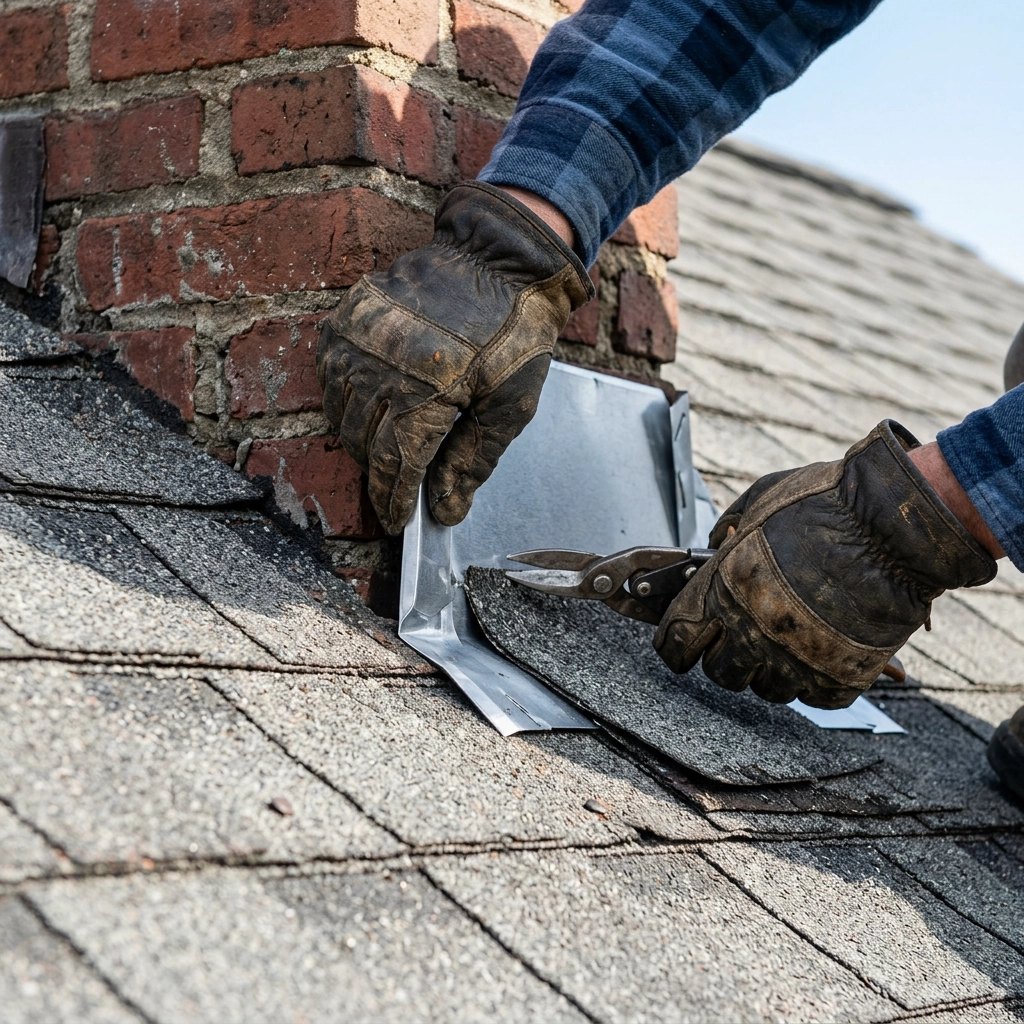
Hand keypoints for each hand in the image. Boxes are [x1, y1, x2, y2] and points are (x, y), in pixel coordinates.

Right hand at [316, 182, 592, 534]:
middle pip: (364, 445)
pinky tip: (372, 407)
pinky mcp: (346, 318)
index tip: (398, 522)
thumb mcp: (510, 406)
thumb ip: (473, 462)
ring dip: (362, 442)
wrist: (498, 257)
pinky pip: (331, 378)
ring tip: (388, 449)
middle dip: (380, 474)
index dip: (394, 499)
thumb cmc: (514, 333)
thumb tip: (445, 511)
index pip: (395, 464)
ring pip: (342, 415)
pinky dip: (347, 402)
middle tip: (399, 486)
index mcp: (429, 388)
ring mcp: (358, 338)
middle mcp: (382, 364)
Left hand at [655, 421, 996, 708]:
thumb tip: (712, 544)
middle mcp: (752, 630)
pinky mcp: (838, 677)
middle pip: (719, 672)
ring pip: (765, 690)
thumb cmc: (828, 502)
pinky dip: (816, 679)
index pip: (675, 643)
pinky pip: (813, 698)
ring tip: (792, 637)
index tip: (684, 643)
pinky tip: (824, 649)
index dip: (677, 644)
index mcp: (722, 589)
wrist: (898, 523)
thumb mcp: (760, 499)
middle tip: (745, 636)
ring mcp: (795, 659)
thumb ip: (727, 528)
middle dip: (725, 656)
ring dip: (771, 669)